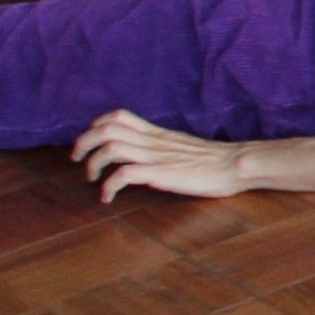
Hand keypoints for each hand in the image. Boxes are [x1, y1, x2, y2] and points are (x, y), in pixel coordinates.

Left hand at [76, 109, 266, 200]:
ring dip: (92, 163)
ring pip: (109, 148)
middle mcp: (152, 142)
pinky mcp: (159, 174)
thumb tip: (151, 157)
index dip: (97, 125)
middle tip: (78, 159)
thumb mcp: (185, 147)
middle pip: (106, 129)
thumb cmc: (218, 160)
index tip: (92, 139)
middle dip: (83, 142)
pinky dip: (108, 186)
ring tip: (91, 178)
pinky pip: (123, 175)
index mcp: (158, 134)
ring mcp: (155, 157)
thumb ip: (165, 148)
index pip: (119, 116)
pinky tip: (108, 198)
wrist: (237, 164)